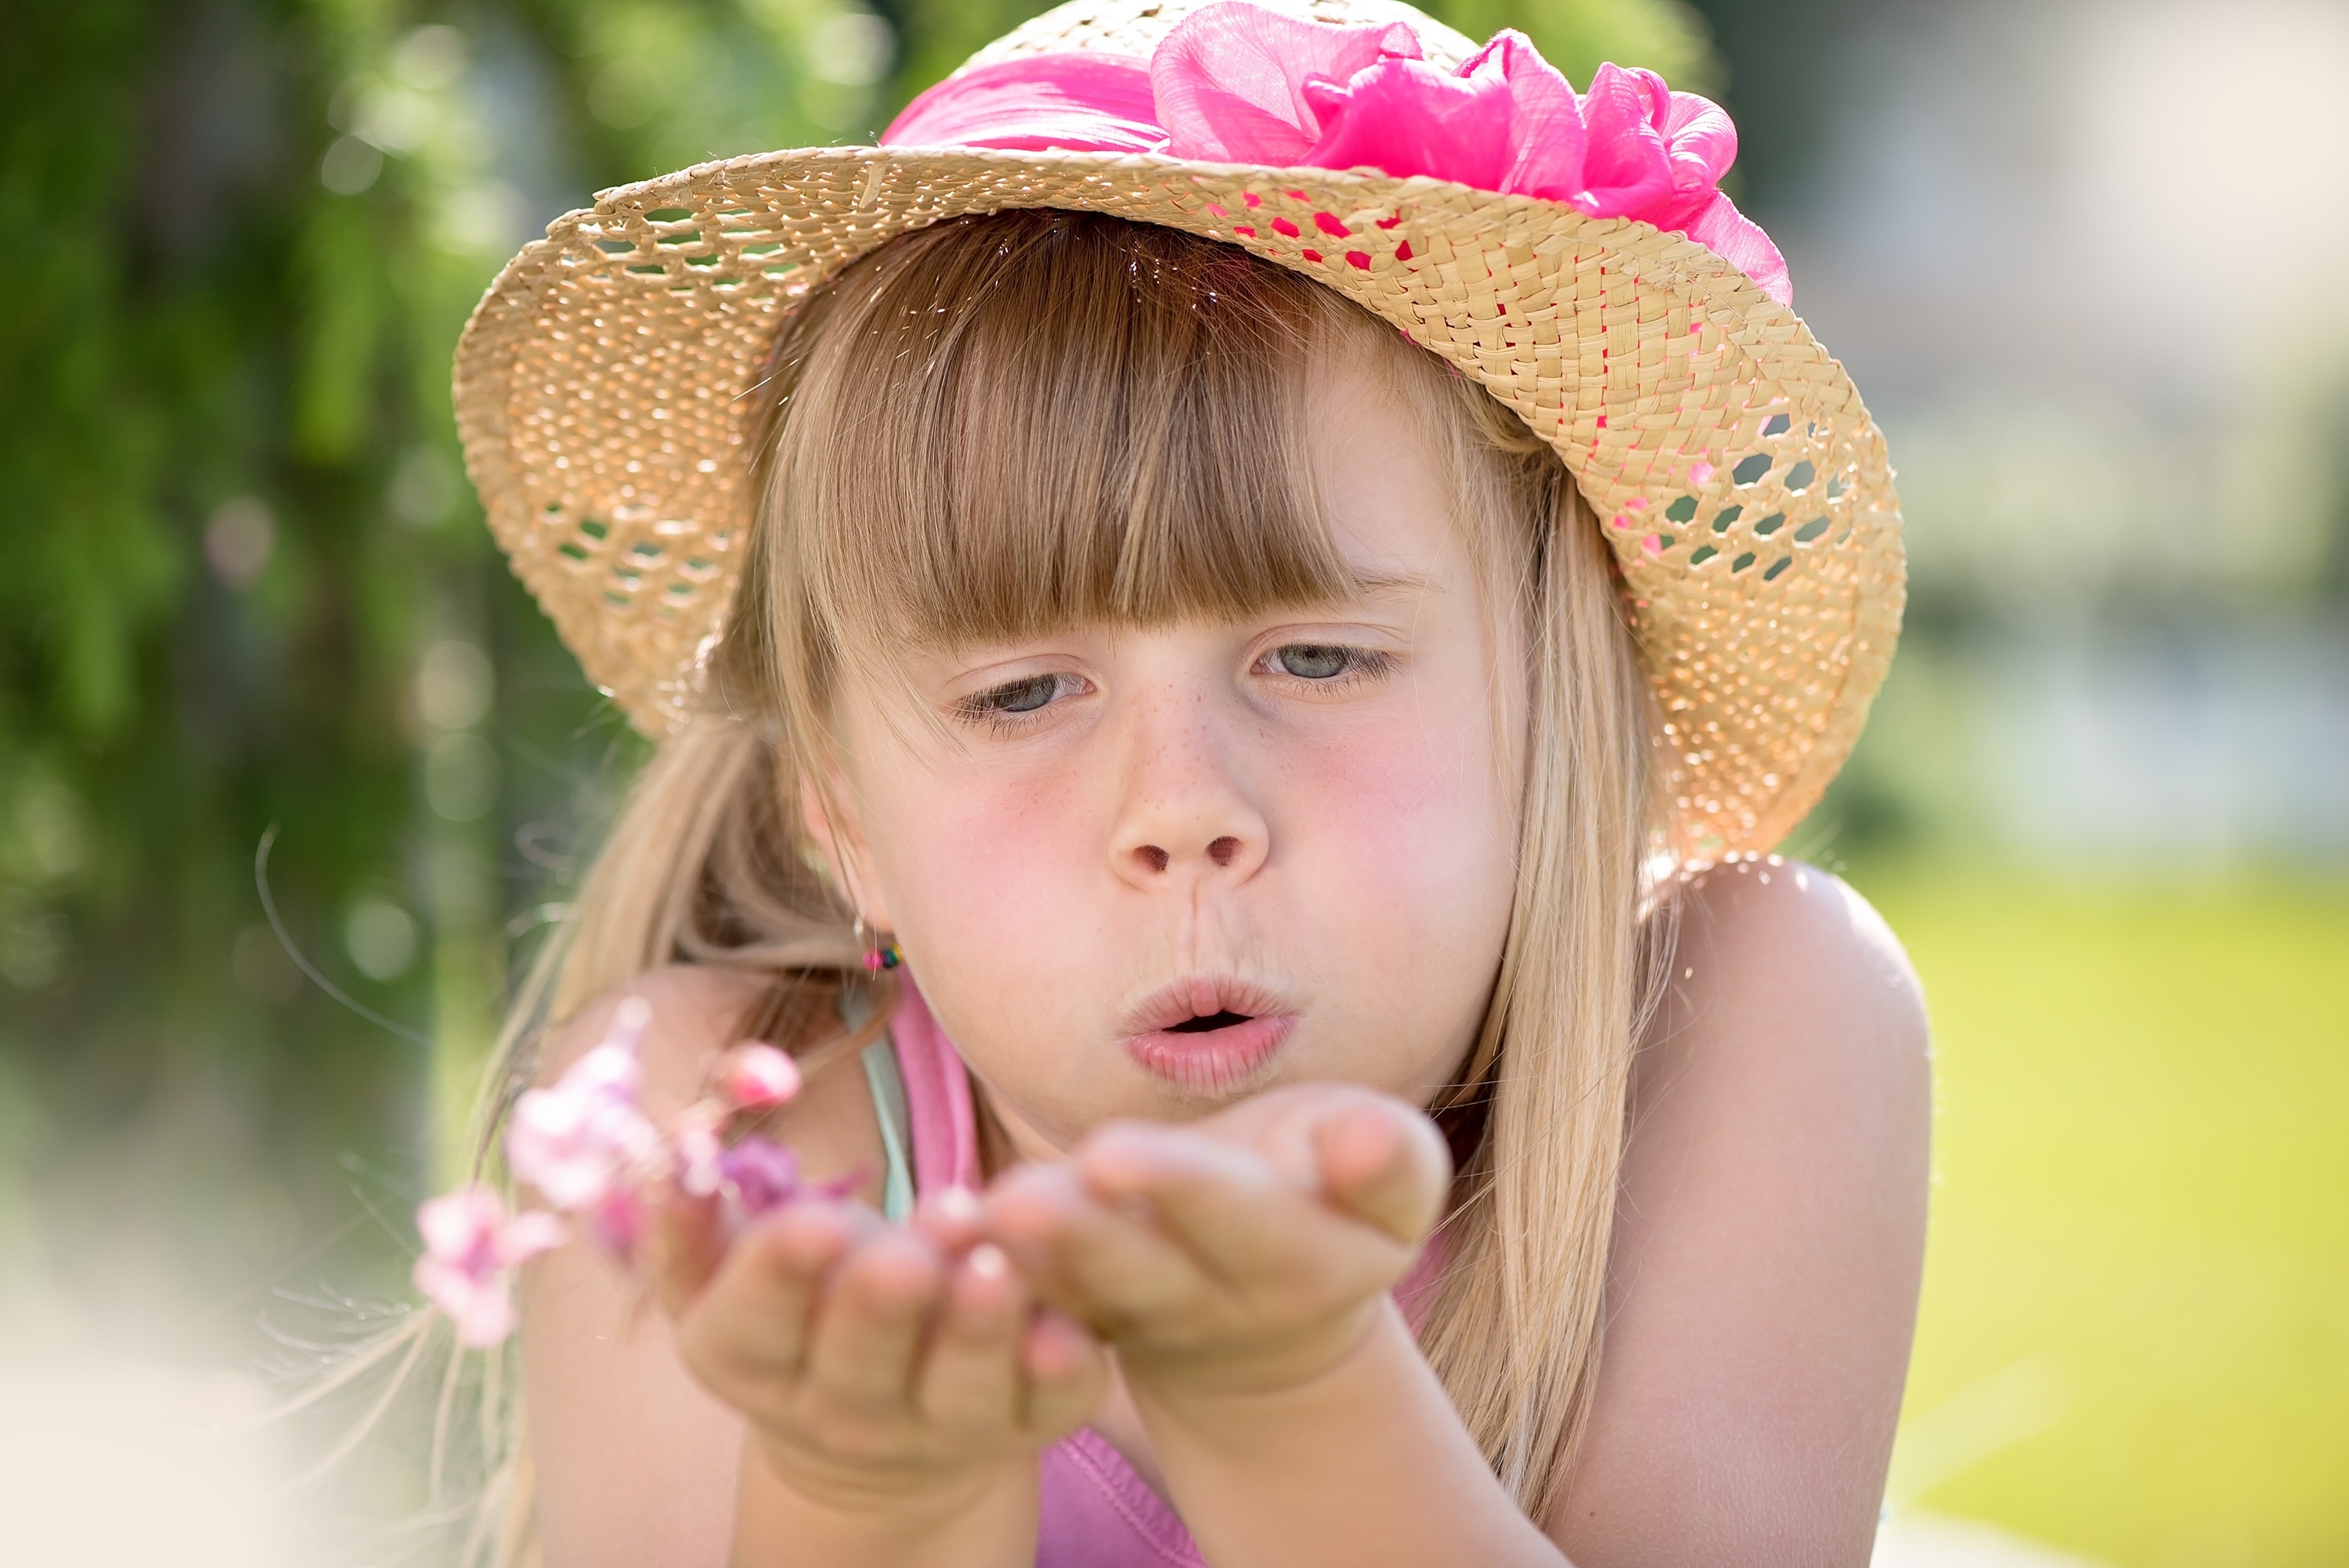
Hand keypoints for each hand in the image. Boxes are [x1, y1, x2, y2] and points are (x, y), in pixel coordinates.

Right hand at [652, 1189, 1106, 1518]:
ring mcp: (938, 1425)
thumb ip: (689, 1219)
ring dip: (975, 1329)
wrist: (871, 1430)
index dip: (781, 1273)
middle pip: (859, 1361)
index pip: (755, 1320)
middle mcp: (840, 1409)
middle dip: (882, 1301)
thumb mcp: (723, 1275)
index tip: (812, 1223)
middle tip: (910, 1252)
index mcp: (749, 1359)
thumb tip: (676, 1152)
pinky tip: (1068, 1328)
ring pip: (957, 1386)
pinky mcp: (1023, 1425)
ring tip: (992, 1268)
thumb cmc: (797, 1312)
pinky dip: (1058, 1370)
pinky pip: (1045, 1406)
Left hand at [978, 1084, 1450, 1403]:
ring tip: (969, 1213)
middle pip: (1144, 1267)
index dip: (1179, 1187)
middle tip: (1018, 1197)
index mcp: (1302, 1259)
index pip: (1240, 1218)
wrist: (1282, 1302)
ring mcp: (1141, 1318)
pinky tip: (941, 1224)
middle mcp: (1215, 1301)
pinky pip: (1031, 1295)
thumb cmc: (1334, 1193)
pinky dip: (983, 1266)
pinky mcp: (1082, 1314)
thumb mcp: (1391, 1184)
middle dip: (1082, 1232)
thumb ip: (1385, 1160)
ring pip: (1077, 1288)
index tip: (1113, 1149)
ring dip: (1021, 1255)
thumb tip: (1369, 1140)